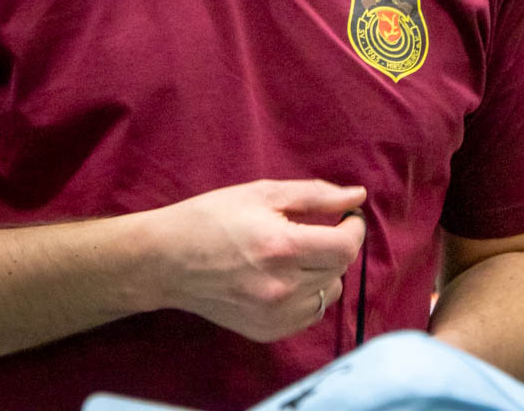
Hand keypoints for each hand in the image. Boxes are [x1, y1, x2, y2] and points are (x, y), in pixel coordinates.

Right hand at [147, 179, 365, 341]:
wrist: (166, 260)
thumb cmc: (212, 217)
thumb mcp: (263, 192)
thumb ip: (315, 195)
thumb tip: (357, 196)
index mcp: (282, 248)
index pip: (345, 247)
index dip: (354, 228)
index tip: (347, 215)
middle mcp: (281, 288)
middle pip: (338, 268)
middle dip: (335, 244)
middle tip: (313, 228)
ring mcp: (273, 315)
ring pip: (328, 292)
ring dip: (323, 270)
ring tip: (295, 253)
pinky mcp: (265, 332)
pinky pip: (309, 314)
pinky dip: (308, 294)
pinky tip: (285, 276)